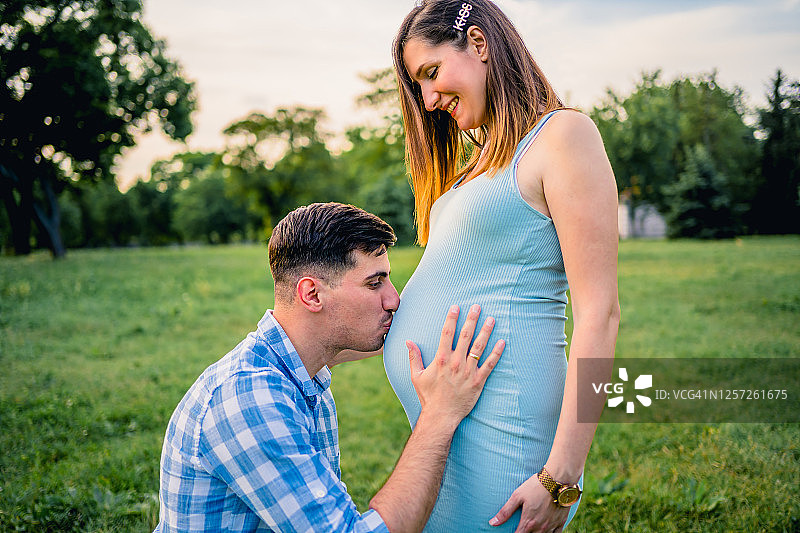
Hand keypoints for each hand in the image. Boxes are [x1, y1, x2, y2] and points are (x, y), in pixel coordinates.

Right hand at [407, 304, 503, 426]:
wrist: (441, 416)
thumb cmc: (428, 396)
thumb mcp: (416, 376)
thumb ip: (413, 357)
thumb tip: (408, 341)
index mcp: (441, 359)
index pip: (447, 333)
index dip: (452, 318)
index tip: (456, 307)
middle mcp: (455, 362)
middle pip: (465, 336)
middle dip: (472, 319)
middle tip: (478, 307)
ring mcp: (468, 371)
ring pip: (479, 347)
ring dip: (486, 331)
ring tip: (492, 319)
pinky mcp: (478, 381)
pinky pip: (490, 364)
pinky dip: (497, 353)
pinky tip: (502, 342)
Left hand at [489, 476, 568, 532]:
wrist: (557, 480)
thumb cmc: (536, 486)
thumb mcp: (517, 496)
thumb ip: (505, 511)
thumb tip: (492, 523)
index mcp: (528, 522)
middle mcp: (540, 528)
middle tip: (522, 528)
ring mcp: (551, 526)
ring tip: (532, 530)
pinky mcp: (561, 522)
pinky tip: (546, 531)